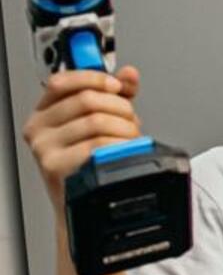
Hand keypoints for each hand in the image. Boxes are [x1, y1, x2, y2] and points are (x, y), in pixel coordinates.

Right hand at [21, 67, 143, 211]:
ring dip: (125, 128)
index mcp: (44, 112)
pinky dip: (119, 145)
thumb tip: (128, 74)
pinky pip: (96, 146)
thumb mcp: (99, 121)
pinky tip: (124, 151)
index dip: (94, 78)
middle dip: (120, 107)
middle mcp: (38, 129)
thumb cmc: (89, 159)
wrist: (82, 200)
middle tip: (131, 120)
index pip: (61, 81)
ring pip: (96, 121)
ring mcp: (44, 149)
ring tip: (130, 139)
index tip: (117, 85)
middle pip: (87, 100)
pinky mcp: (55, 167)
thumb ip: (114, 94)